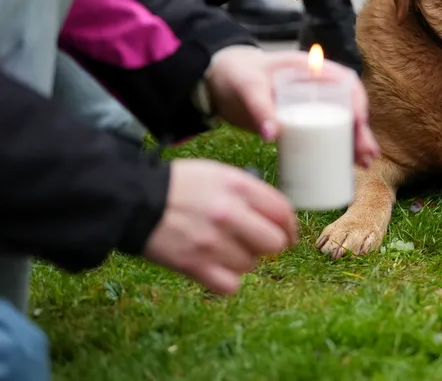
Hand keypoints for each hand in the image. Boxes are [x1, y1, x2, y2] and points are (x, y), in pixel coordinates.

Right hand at [143, 159, 297, 294]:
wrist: (132, 200)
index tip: (287, 235)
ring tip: (223, 250)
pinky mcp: (194, 265)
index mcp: (238, 186)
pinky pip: (230, 285)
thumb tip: (277, 218)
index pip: (283, 211)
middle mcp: (229, 213)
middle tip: (255, 245)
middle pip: (275, 243)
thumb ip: (249, 192)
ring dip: (242, 261)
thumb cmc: (178, 186)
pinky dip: (227, 281)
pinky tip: (215, 268)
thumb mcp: (218, 174)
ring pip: (252, 265)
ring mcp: (212, 241)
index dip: (290, 227)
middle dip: (269, 246)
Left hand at [203, 46, 379, 167]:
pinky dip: (339, 149)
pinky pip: (327, 135)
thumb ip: (260, 108)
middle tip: (365, 155)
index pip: (346, 82)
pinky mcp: (303, 123)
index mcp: (312, 69)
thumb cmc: (238, 75)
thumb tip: (272, 136)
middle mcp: (318, 87)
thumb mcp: (249, 87)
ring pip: (342, 124)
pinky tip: (349, 165)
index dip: (357, 102)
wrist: (220, 82)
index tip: (358, 123)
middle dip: (361, 132)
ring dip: (355, 144)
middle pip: (349, 108)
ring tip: (363, 164)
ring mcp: (312, 106)